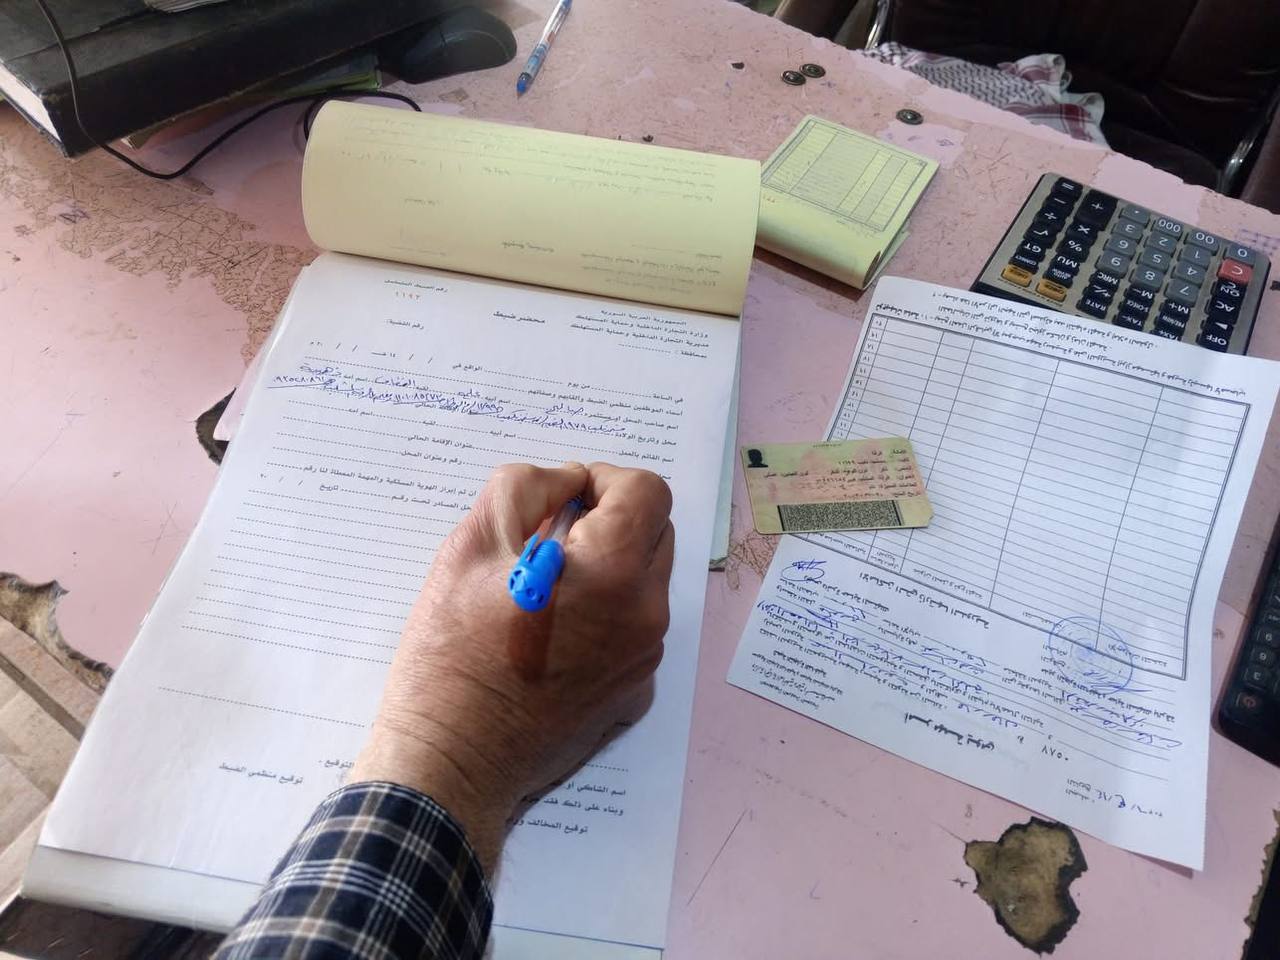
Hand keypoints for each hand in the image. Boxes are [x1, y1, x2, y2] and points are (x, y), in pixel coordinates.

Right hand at [349, 461, 673, 868]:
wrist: (452, 760)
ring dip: (608, 567)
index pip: (647, 490)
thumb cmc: (451, 652)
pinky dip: (605, 616)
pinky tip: (551, 637)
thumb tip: (568, 481)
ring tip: (542, 589)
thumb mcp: (472, 545)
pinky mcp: (635, 694)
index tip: (563, 498)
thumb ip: (526, 488)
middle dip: (610, 520)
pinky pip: (634, 630)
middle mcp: (647, 615)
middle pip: (655, 532)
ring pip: (645, 581)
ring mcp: (646, 660)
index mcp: (614, 572)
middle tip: (547, 539)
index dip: (604, 479)